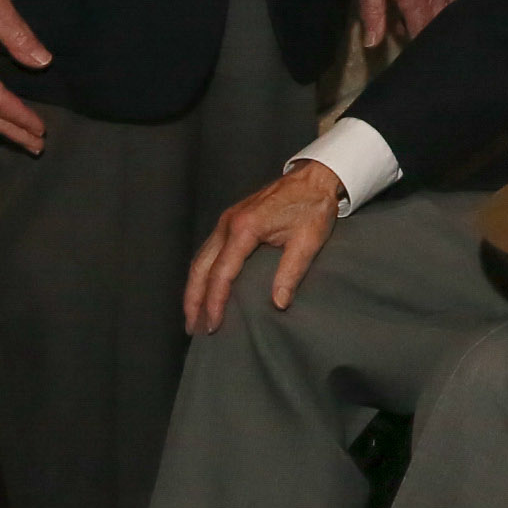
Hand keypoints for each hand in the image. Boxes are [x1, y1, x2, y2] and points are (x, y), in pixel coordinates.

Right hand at [183, 160, 343, 333]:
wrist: (314, 178)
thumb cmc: (313, 207)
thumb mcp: (308, 241)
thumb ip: (291, 273)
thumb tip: (278, 304)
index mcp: (245, 228)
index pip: (221, 273)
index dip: (215, 302)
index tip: (214, 325)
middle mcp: (228, 224)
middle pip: (200, 268)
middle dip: (194, 300)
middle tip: (194, 328)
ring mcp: (226, 220)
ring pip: (200, 259)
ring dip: (194, 288)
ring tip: (194, 316)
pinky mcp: (230, 220)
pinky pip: (208, 251)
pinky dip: (202, 273)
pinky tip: (204, 289)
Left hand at [353, 0, 450, 49]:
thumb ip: (373, 11)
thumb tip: (373, 43)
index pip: (422, 32)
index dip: (418, 48)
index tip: (412, 58)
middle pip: (438, 23)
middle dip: (428, 35)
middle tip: (414, 44)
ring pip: (444, 8)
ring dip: (432, 19)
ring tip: (413, 24)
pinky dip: (437, 3)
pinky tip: (423, 3)